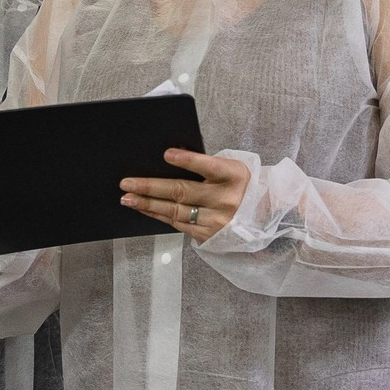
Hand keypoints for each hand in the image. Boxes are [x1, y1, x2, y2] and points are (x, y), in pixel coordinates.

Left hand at [120, 149, 251, 244]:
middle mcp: (226, 199)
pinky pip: (177, 224)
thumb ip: (207, 166)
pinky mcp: (208, 235)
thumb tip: (168, 161)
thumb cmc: (240, 186)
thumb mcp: (232, 170)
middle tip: (127, 183)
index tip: (166, 154)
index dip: (187, 160)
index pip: (208, 166)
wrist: (262, 217)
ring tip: (128, 198)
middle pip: (182, 191)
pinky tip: (144, 208)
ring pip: (175, 211)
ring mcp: (216, 220)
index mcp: (234, 175)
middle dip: (151, 187)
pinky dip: (158, 214)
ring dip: (148, 203)